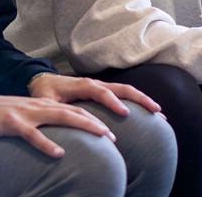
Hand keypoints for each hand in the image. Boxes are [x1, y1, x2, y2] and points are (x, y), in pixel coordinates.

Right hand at [0, 94, 114, 157]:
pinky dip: (46, 143)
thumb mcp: (24, 119)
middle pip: (74, 112)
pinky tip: (59, 154)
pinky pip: (31, 134)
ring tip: (101, 136)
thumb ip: (42, 125)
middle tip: (114, 138)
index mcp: (43, 106)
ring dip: (84, 125)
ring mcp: (26, 113)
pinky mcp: (11, 122)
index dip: (94, 120)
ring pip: (61, 117)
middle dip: (96, 123)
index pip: (74, 110)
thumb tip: (59, 140)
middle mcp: (39, 106)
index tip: (111, 134)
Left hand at [28, 73, 162, 117]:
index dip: (113, 102)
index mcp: (82, 85)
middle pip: (122, 88)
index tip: (125, 113)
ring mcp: (101, 86)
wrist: (42, 80)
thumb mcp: (45, 102)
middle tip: (156, 111)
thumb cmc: (44, 93)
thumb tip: (58, 122)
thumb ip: (53, 110)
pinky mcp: (102, 91)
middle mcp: (95, 83)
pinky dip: (136, 101)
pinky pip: (123, 94)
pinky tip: (147, 113)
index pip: (102, 92)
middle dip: (140, 99)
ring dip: (143, 100)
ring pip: (126, 90)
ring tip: (159, 113)